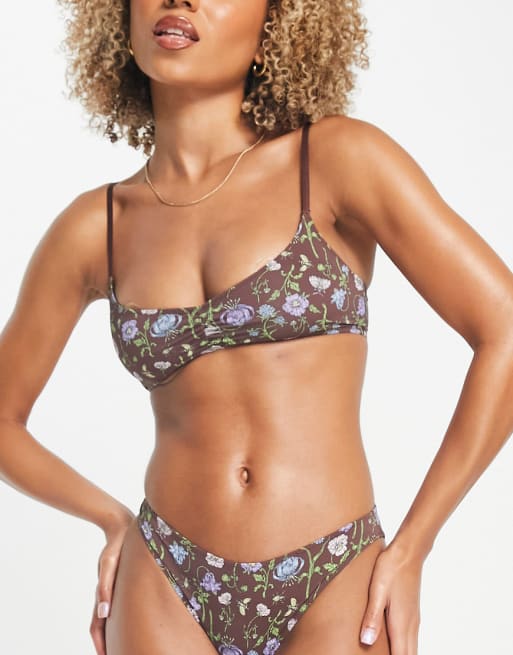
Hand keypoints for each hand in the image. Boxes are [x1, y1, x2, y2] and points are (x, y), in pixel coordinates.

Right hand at [89, 508, 135, 654]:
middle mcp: (106, 593)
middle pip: (101, 625)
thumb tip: (104, 612)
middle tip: (116, 654)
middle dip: (106, 642)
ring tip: (121, 644)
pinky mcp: (119, 581)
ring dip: (111, 632)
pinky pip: (117, 604)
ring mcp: (112, 588)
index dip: (100, 643)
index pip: (97, 626)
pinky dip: (119, 618)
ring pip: (109, 617)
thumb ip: (105, 586)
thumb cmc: (115, 545)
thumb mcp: (109, 564)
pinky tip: (127, 621)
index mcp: (103, 593)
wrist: (121, 527)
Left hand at [359, 541, 423, 654]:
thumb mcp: (378, 591)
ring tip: (385, 654)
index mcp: (401, 623)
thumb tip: (367, 641)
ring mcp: (413, 620)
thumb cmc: (391, 569)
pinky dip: (404, 648)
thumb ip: (372, 617)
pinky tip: (394, 646)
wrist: (408, 552)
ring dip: (402, 654)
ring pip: (411, 648)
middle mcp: (410, 625)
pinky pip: (410, 639)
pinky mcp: (412, 613)